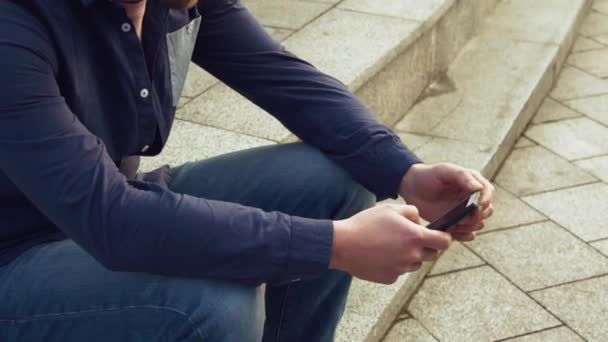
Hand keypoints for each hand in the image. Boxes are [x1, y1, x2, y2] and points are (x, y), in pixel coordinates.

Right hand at [329, 204, 451, 283]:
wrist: (343, 245)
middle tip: (408, 238)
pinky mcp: (390, 278)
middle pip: (431, 254)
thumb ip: (411, 212)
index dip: (444, 238)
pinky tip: (379, 255)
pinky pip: (399, 271)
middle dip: (425, 246)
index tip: (439, 235)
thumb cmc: (366, 224)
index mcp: (415, 236)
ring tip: (389, 245)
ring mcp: (401, 269)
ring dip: (409, 256)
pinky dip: (394, 264)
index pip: (444, 242)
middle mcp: (412, 255)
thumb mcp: (390, 209)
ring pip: (415, 263)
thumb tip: (420, 220)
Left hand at [399, 163, 494, 240]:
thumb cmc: (428, 175)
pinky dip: (463, 235)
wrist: (412, 187)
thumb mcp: (445, 171)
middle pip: (486, 211)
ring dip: (469, 226)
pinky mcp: (455, 223)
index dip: (486, 200)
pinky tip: (453, 232)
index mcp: (473, 183)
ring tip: (454, 225)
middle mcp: (472, 198)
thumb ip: (462, 176)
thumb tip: (479, 188)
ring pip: (478, 224)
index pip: (489, 193)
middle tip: (462, 218)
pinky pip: (466, 233)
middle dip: (477, 216)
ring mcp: (464, 212)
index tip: (477, 206)